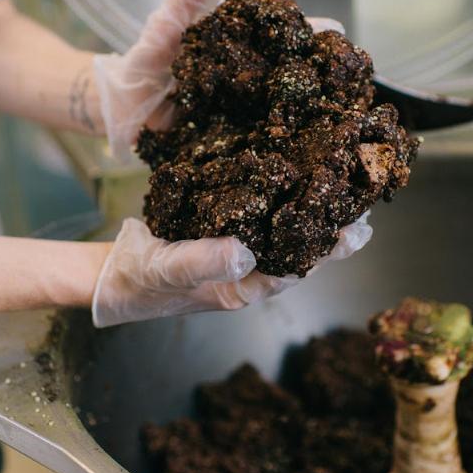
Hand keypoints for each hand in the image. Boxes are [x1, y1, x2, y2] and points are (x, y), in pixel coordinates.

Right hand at [91, 216, 371, 326]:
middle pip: (298, 254)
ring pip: (281, 238)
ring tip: (340, 195)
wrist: (107, 277)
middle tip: (366, 207)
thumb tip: (245, 251)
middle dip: (330, 233)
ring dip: (310, 219)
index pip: (295, 269)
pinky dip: (278, 206)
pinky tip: (288, 185)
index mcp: (240, 287)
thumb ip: (202, 261)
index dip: (327, 250)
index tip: (357, 229)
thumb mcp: (165, 269)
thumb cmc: (136, 278)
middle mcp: (245, 274)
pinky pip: (258, 222)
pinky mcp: (220, 237)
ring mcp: (234, 258)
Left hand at [92, 0, 343, 149]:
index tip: (333, 29)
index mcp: (243, 44)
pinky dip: (274, 140)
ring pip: (283, 108)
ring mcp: (245, 111)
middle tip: (342, 75)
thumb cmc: (149, 58)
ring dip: (305, 109)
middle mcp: (252, 78)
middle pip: (292, 72)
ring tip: (328, 110)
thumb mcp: (169, 22)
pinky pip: (256, 141)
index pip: (284, 33)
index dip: (309, 31)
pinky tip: (292, 142)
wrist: (121, 106)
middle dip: (318, 73)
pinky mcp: (231, 141)